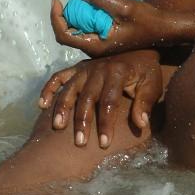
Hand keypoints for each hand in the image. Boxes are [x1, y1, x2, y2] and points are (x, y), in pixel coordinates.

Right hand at [38, 50, 162, 147]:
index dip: (106, 123)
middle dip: (82, 121)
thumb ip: (145, 103)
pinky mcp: (76, 68)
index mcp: (118, 72)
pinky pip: (59, 77)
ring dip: (62, 107)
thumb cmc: (145, 72)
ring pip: (70, 88)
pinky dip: (49, 89)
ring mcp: (85, 68)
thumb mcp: (152, 85)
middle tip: (79, 143)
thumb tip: (141, 124)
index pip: (109, 102)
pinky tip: (42, 105)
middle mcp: (98, 69)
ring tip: (57, 127)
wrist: (138, 50)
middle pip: (87, 98)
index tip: (103, 144)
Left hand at [50, 0, 188, 57]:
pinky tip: (89, 4)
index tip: (57, 0)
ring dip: (72, 17)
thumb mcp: (124, 7)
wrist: (166, 29)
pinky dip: (84, 17)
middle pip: (68, 35)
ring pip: (78, 33)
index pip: (64, 36)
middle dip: (61, 17)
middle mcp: (95, 49)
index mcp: (96, 46)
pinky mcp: (108, 39)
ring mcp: (102, 44)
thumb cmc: (147, 21)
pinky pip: (88, 29)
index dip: (56, 18)